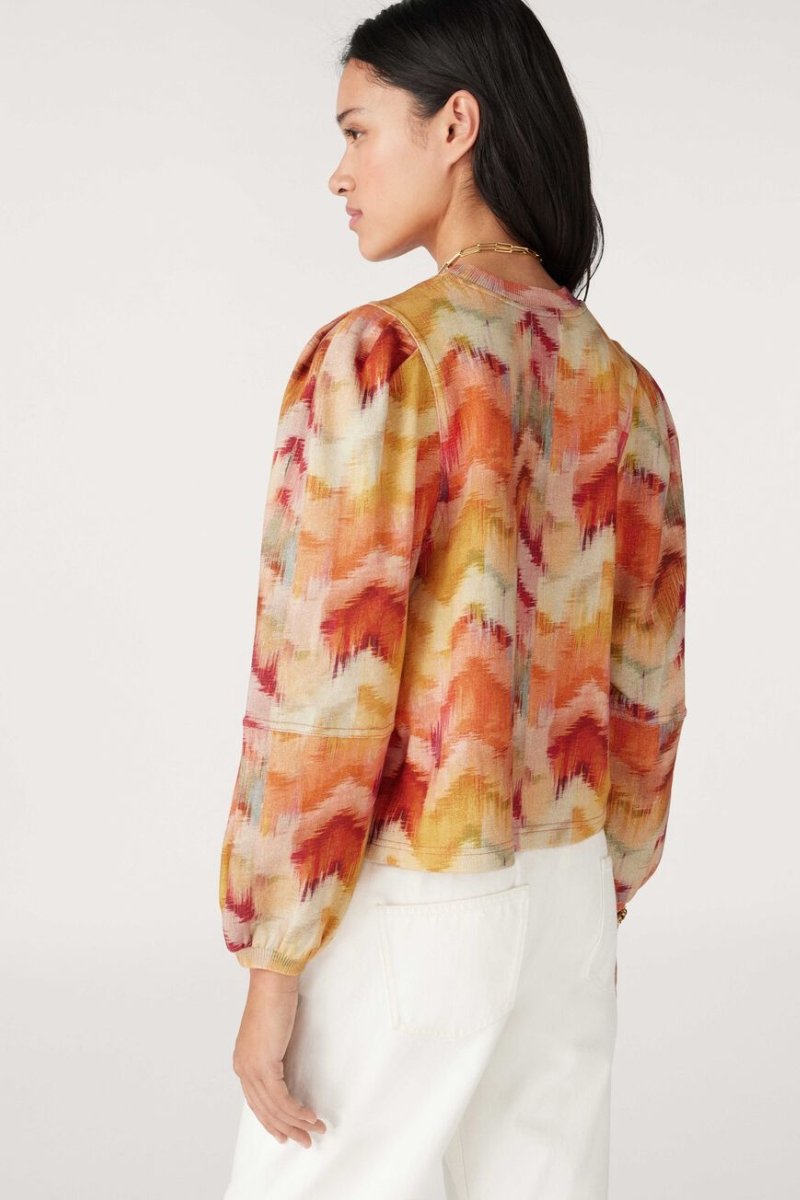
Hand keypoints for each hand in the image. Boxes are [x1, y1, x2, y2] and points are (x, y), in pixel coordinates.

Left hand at [232, 970, 326, 1148]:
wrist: (273, 981)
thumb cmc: (275, 999)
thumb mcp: (273, 1033)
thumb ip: (275, 1053)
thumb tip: (286, 1068)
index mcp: (243, 1062)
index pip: (256, 1102)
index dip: (272, 1121)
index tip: (286, 1133)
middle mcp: (243, 1068)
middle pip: (265, 1110)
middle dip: (286, 1128)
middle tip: (305, 1140)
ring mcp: (251, 1068)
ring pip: (274, 1108)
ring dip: (297, 1122)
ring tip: (315, 1130)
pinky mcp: (264, 1065)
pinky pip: (281, 1098)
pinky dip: (297, 1111)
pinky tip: (309, 1115)